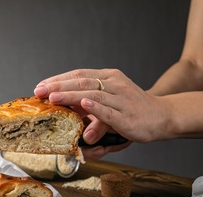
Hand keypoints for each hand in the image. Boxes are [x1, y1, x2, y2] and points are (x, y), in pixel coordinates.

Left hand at [34, 69, 170, 143]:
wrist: (162, 116)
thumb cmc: (132, 108)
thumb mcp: (110, 99)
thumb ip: (89, 102)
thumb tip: (68, 109)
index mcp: (109, 77)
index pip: (79, 74)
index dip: (58, 79)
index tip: (41, 86)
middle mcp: (115, 84)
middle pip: (83, 81)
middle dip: (58, 86)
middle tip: (40, 91)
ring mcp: (122, 100)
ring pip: (93, 95)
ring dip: (71, 95)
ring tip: (53, 97)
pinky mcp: (128, 116)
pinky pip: (109, 111)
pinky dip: (95, 107)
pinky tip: (83, 103)